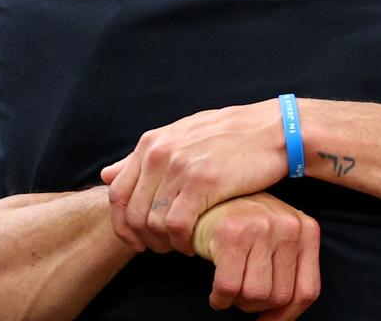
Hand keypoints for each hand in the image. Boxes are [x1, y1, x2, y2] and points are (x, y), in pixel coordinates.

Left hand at [101, 99, 286, 254]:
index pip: (117, 193)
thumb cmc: (231, 136)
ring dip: (163, 244)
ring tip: (179, 248)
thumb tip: (106, 174)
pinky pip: (177, 225)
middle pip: (131, 212)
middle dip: (141, 239)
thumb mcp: (183, 136)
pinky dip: (181, 242)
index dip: (121, 224)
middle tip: (159, 250)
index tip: (136, 240)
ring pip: (152, 222)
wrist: (274, 130)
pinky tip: (194, 245)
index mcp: (152, 142)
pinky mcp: (203, 182)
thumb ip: (144, 157)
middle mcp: (160, 153)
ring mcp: (180, 167)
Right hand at [193, 192, 319, 320]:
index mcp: (307, 230)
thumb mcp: (280, 241)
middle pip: (280, 296)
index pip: (307, 290)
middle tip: (243, 292)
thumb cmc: (246, 227)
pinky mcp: (232, 233)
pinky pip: (229, 288)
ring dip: (238, 302)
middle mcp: (289, 226)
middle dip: (258, 305)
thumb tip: (282, 319)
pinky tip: (218, 292)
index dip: (287, 315)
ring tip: (232, 286)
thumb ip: (290, 273)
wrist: (209, 201)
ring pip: (255, 295)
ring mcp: (261, 227)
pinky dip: (220, 299)